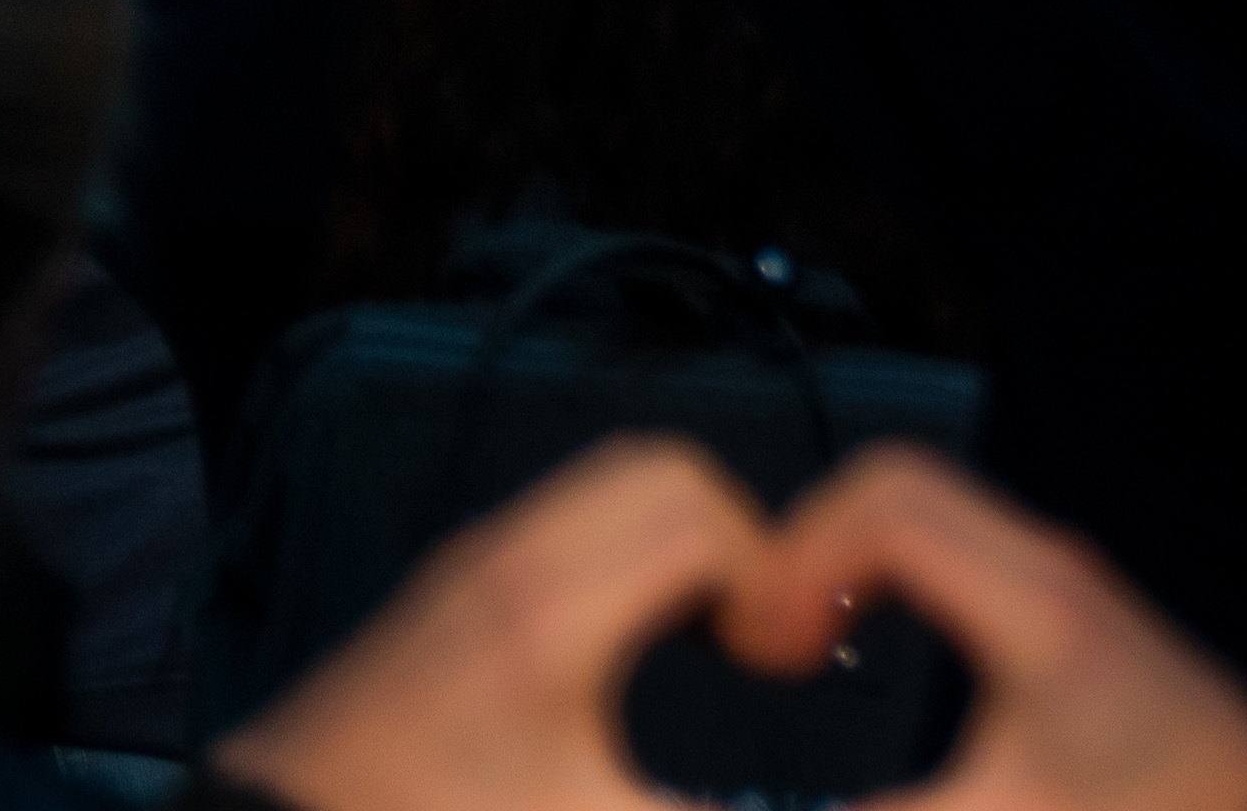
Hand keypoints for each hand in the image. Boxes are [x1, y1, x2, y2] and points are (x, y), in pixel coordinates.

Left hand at [222, 438, 774, 810]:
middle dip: (734, 537)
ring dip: (675, 537)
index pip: (698, 512)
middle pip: (659, 469)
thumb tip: (801, 803)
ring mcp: (469, 560)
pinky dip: (619, 548)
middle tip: (754, 633)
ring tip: (705, 637)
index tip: (778, 657)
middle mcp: (506, 557)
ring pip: (605, 482)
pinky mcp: (446, 582)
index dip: (772, 573)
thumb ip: (700, 804)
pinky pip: (560, 517)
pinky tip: (627, 641)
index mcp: (550, 613)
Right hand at [721, 445, 1246, 810]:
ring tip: (798, 636)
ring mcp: (1058, 578)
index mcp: (1036, 604)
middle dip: (803, 545)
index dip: (798, 560)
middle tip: (764, 636)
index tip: (762, 642)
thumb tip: (782, 809)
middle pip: (893, 484)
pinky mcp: (1062, 606)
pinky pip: (947, 541)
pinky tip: (865, 639)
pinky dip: (882, 569)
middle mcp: (1048, 568)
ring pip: (921, 504)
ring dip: (842, 554)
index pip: (888, 507)